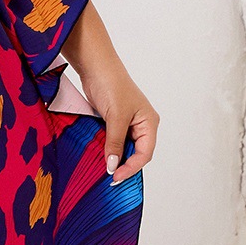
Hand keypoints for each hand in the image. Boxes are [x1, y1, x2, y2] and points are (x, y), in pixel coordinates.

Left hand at [61, 1, 158, 185]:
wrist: (96, 67)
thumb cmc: (112, 85)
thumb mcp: (115, 117)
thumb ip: (114, 143)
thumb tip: (113, 166)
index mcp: (149, 123)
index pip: (145, 153)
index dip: (131, 168)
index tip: (115, 177)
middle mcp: (142, 125)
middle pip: (135, 154)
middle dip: (123, 166)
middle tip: (108, 178)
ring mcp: (127, 124)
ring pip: (123, 149)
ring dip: (114, 159)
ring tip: (102, 170)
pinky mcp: (113, 122)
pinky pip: (113, 142)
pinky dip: (107, 150)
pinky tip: (98, 157)